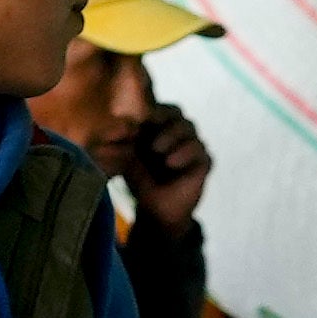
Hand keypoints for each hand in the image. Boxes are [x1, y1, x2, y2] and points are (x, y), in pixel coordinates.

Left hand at [107, 98, 209, 229]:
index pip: (162, 108)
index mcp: (159, 127)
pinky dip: (185, 153)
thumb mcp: (126, 157)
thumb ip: (121, 140)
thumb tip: (113, 126)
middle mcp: (178, 133)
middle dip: (163, 120)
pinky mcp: (203, 163)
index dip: (154, 110)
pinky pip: (200, 151)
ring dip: (172, 136)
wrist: (155, 209)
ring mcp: (192, 146)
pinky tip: (171, 163)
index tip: (143, 119)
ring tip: (158, 152)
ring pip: (189, 128)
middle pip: (178, 113)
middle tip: (151, 132)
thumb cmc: (140, 180)